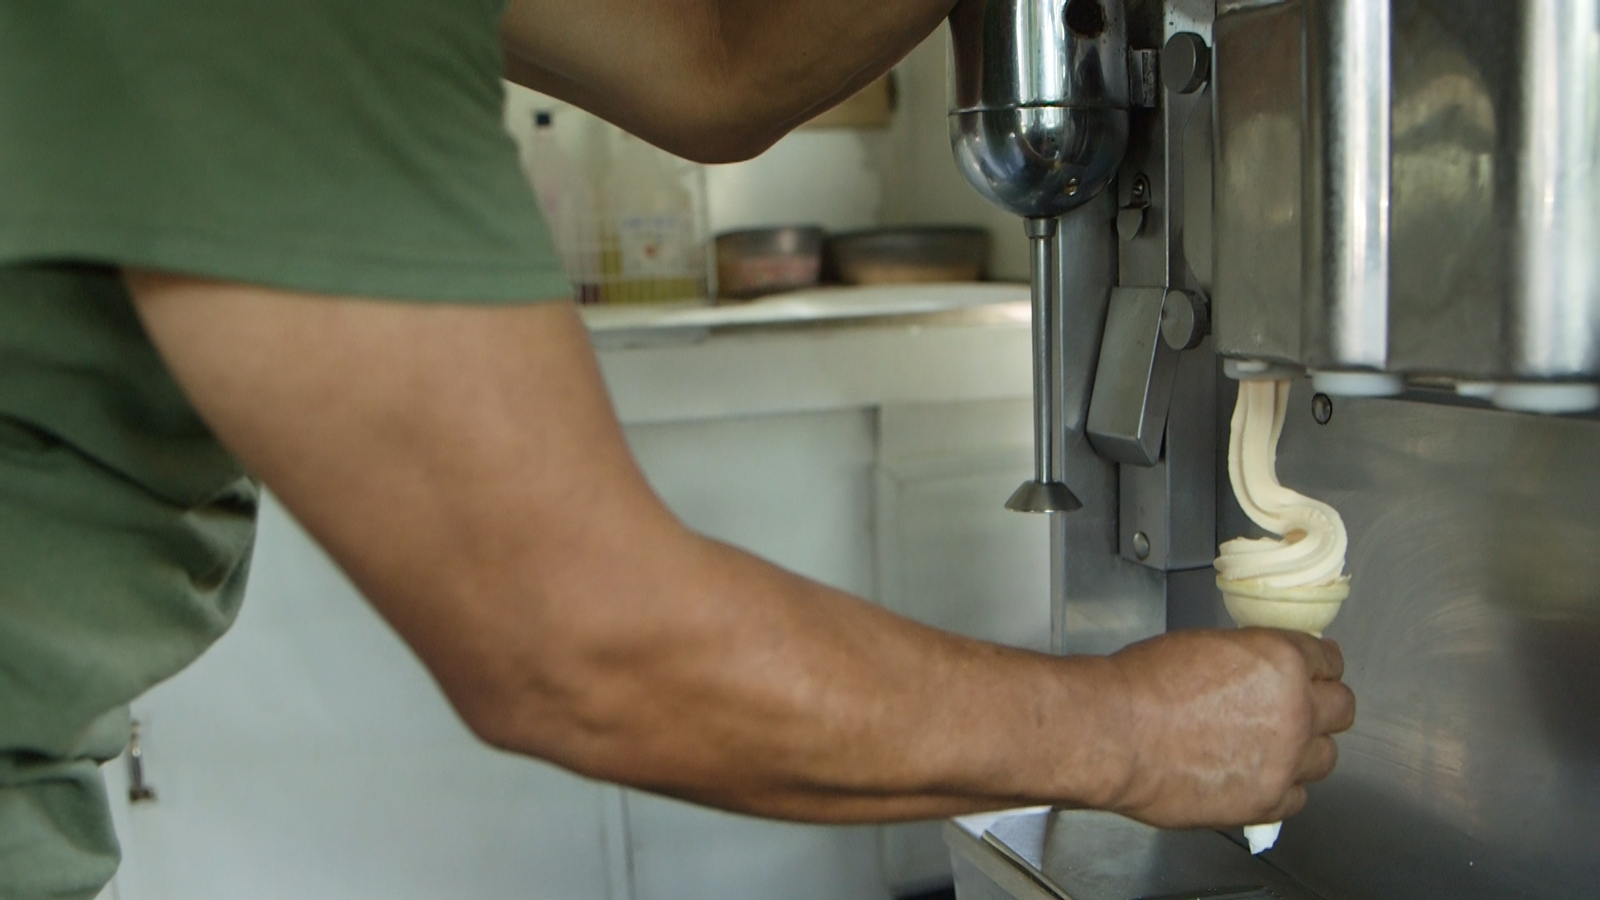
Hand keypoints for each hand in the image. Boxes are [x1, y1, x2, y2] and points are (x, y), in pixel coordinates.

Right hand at [1100, 628, 1355, 828]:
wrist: (1112, 733)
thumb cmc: (1141, 686)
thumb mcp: (1204, 646)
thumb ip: (1248, 662)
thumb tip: (1258, 675)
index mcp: (1281, 660)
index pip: (1329, 660)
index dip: (1316, 666)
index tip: (1310, 672)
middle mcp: (1296, 710)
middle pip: (1341, 708)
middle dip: (1321, 705)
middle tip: (1297, 708)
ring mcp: (1285, 760)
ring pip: (1325, 757)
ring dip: (1304, 750)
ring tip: (1272, 747)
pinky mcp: (1266, 801)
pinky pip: (1297, 797)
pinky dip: (1281, 788)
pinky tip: (1255, 776)